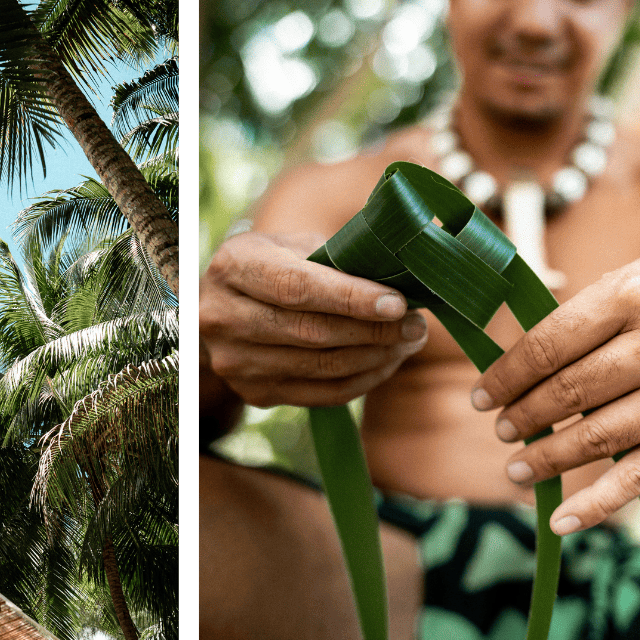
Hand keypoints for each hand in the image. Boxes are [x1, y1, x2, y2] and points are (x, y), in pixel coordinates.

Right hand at [199, 231, 429, 407]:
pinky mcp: (253, 393)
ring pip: (321, 367)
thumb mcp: (291, 246)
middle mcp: (224, 317)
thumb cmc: (272, 266)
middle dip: (373, 331)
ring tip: (409, 342)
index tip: (397, 303)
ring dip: (376, 357)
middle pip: (312, 332)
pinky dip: (362, 380)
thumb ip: (336, 257)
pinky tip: (386, 362)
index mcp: (234, 267)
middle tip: (416, 324)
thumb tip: (400, 274)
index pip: (297, 288)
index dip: (351, 298)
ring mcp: (235, 362)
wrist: (223, 309)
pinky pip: (321, 394)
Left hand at [470, 248, 639, 534]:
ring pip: (600, 438)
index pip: (549, 345)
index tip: (482, 396)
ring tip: (518, 468)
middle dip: (524, 418)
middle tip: (502, 431)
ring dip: (549, 460)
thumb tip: (517, 359)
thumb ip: (586, 309)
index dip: (507, 376)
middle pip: (571, 393)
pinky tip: (562, 521)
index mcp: (634, 293)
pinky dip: (598, 504)